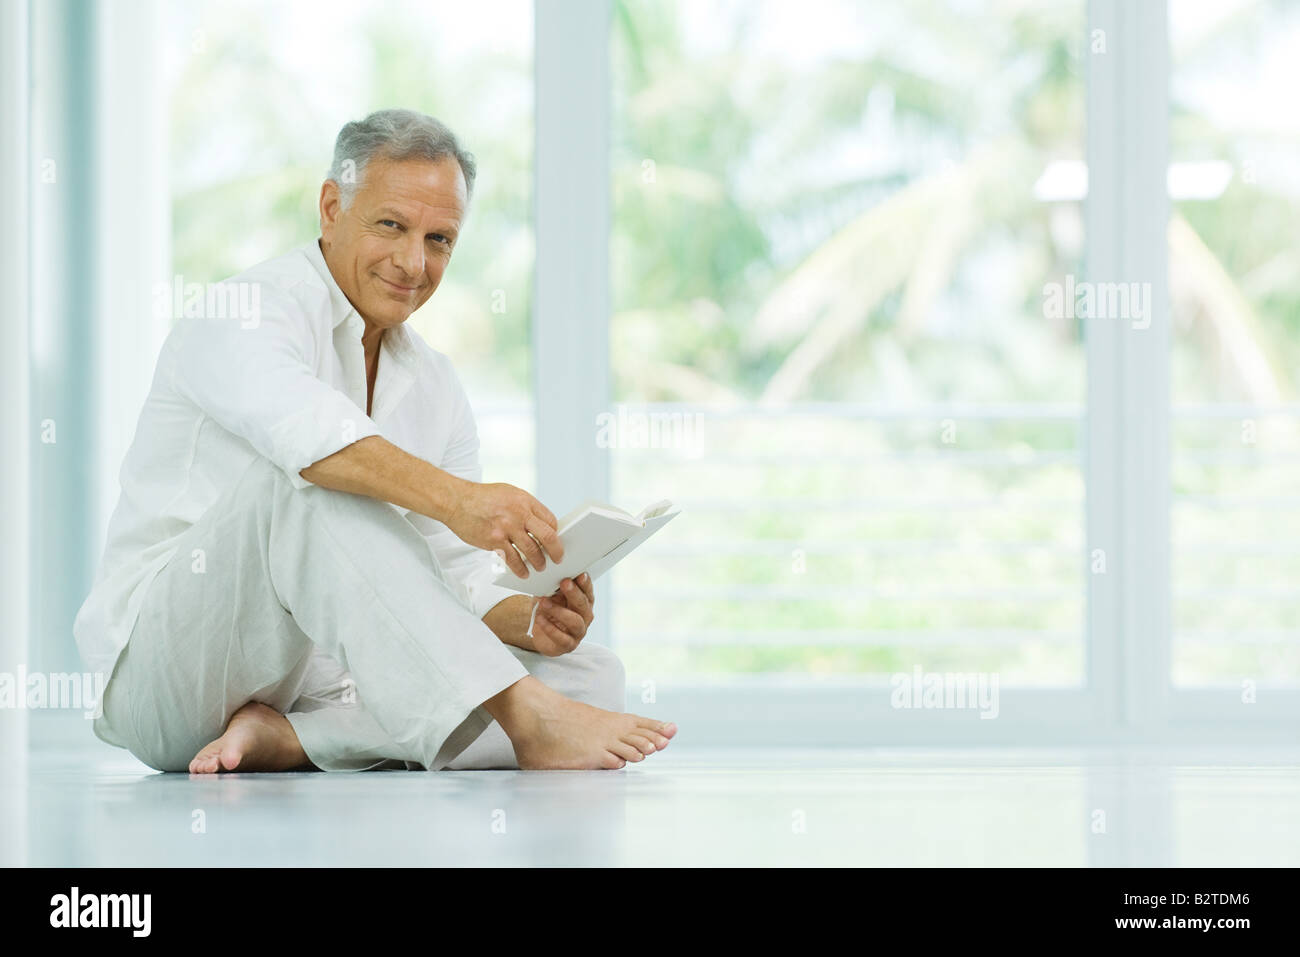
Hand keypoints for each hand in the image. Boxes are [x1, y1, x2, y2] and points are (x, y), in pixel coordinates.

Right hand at [443, 480, 562, 577]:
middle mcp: (518, 513)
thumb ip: (525, 508)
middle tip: (558, 558)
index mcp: (525, 500)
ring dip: (539, 562)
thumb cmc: (483, 497)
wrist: (456, 500)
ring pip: (532, 551)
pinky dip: (520, 569)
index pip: (550, 520)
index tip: (556, 541)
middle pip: (548, 536)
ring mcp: (506, 528)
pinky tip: (523, 573)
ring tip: (541, 567)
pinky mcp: (494, 541)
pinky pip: (513, 560)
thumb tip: (540, 525)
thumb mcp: (509, 494)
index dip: (556, 533)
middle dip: (556, 550)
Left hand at [529, 573, 595, 656]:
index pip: (588, 592)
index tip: (580, 574)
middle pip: (583, 605)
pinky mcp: (568, 645)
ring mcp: (578, 632)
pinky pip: (561, 638)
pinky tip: (540, 618)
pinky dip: (550, 628)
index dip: (586, 583)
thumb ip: (554, 587)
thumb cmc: (549, 611)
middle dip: (574, 593)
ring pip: (574, 621)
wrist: (541, 634)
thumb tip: (551, 574)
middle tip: (564, 583)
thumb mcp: (551, 596)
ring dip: (559, 611)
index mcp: (584, 603)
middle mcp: (585, 617)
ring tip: (545, 602)